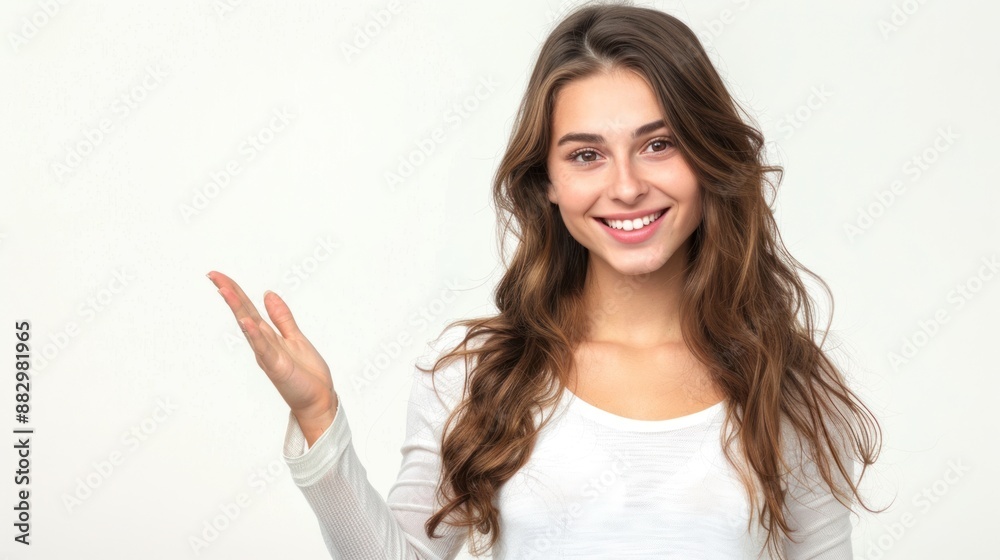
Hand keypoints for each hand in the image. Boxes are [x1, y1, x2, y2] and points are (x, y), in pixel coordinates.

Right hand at [207, 270, 336, 443]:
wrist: (318, 399)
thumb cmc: (306, 373)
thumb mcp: (294, 337)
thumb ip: (281, 317)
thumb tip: (268, 294)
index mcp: (268, 335)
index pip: (248, 308)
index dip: (235, 291)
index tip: (218, 275)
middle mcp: (263, 344)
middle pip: (244, 313)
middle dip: (230, 293)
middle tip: (212, 275)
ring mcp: (268, 355)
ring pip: (250, 328)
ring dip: (238, 309)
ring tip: (225, 290)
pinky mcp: (277, 366)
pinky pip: (264, 348)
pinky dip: (255, 335)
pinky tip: (247, 321)